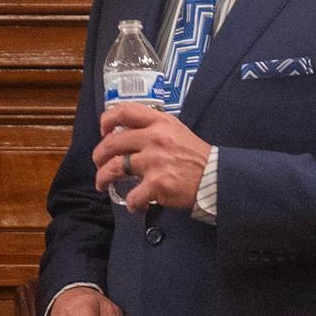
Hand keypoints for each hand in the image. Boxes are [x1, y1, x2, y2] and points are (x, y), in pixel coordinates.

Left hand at [93, 102, 210, 211]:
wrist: (216, 178)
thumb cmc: (196, 157)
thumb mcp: (177, 131)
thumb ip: (153, 129)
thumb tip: (127, 134)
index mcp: (160, 122)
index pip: (125, 111)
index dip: (107, 120)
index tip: (104, 131)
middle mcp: (155, 138)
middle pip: (112, 143)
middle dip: (99, 155)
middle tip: (99, 163)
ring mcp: (154, 161)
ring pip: (114, 168)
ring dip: (103, 178)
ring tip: (102, 184)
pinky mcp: (157, 184)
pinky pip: (132, 195)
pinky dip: (131, 203)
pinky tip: (136, 204)